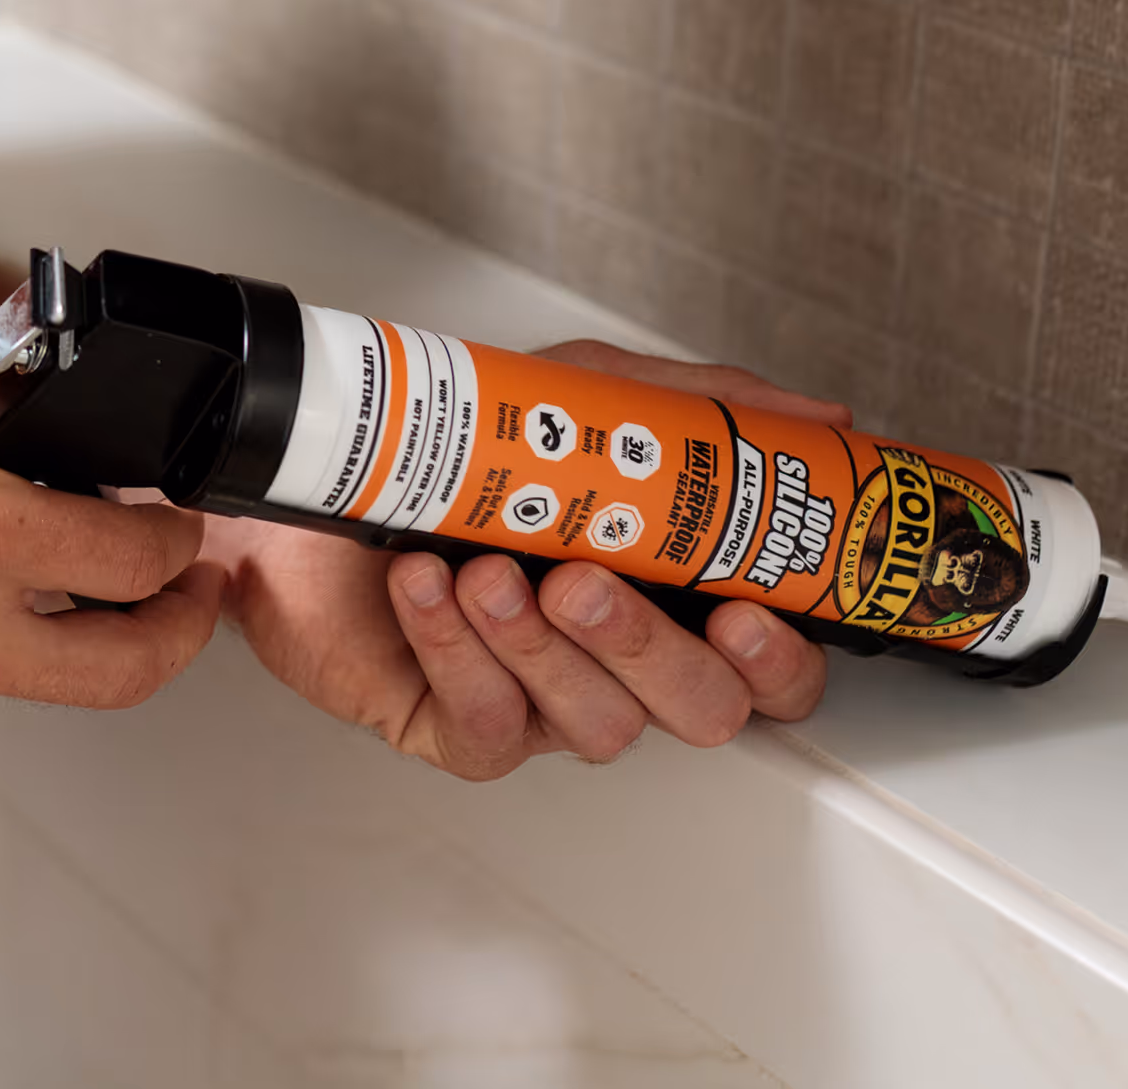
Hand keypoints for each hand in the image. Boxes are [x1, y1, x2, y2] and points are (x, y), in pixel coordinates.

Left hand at [206, 340, 843, 780]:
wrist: (308, 482)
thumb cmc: (451, 451)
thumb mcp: (584, 400)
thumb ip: (700, 412)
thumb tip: (820, 421)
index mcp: (669, 595)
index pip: (772, 671)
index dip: (780, 661)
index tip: (745, 611)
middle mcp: (615, 659)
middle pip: (701, 711)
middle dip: (648, 648)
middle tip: (583, 581)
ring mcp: (541, 701)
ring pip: (599, 727)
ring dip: (542, 647)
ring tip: (485, 570)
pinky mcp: (458, 727)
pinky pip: (488, 725)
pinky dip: (458, 650)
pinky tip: (428, 589)